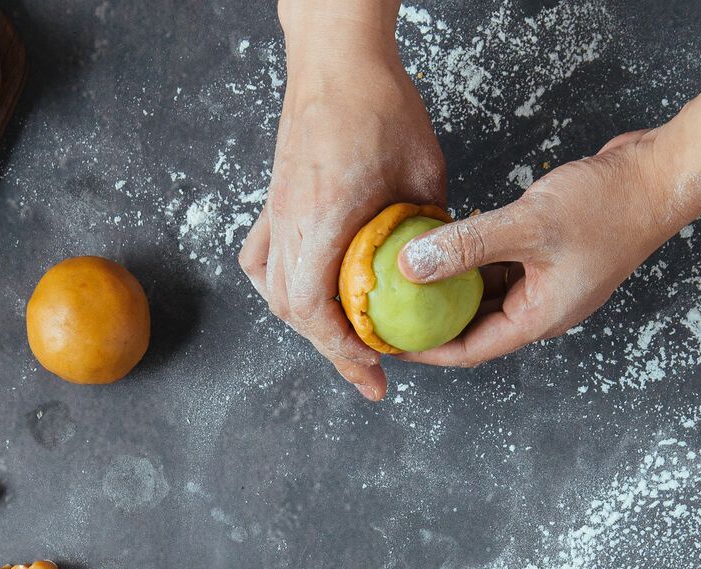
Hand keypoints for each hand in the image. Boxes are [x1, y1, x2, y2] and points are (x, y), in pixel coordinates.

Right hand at [240, 4, 443, 400]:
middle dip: (331, 351)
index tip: (375, 366)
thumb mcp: (424, 171)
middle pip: (292, 310)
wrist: (336, 62)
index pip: (314, 306)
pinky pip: (260, 259)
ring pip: (274, 291)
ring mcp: (276, 214)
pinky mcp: (273, 204)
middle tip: (371, 374)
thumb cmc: (382, 106)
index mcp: (326, 217)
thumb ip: (428, 226)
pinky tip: (301, 297)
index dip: (341, 348)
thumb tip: (440, 269)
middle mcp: (291, 222)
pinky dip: (278, 288)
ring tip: (342, 344)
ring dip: (307, 325)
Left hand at [395, 30, 700, 368]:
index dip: (424, 350)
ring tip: (402, 276)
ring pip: (482, 294)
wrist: (662, 174)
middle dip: (429, 320)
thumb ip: (466, 246)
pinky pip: (496, 267)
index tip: (385, 343)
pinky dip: (469, 258)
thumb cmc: (609, 205)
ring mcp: (544, 282)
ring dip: (447, 287)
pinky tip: (441, 240)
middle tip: (385, 310)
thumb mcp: (527, 226)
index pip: (468, 349)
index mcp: (538, 318)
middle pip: (472, 326)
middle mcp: (540, 308)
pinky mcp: (546, 255)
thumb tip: (409, 265)